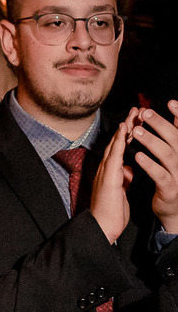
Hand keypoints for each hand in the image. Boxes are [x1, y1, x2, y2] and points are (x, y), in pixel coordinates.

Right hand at [91, 114, 135, 243]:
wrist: (102, 226)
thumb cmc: (111, 212)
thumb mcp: (120, 191)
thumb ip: (123, 178)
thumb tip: (128, 170)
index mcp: (111, 172)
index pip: (121, 148)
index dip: (129, 133)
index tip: (137, 120)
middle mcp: (106, 168)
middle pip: (118, 141)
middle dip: (128, 125)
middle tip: (137, 109)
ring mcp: (106, 170)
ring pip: (116, 144)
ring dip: (125, 127)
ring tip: (134, 113)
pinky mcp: (109, 176)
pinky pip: (115, 154)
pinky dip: (119, 140)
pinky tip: (124, 129)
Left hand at [130, 101, 177, 233]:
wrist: (172, 209)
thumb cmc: (170, 178)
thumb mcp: (171, 157)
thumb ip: (169, 139)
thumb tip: (167, 113)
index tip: (171, 102)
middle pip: (174, 138)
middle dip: (160, 124)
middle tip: (145, 113)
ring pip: (168, 154)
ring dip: (152, 141)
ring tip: (137, 131)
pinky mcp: (170, 188)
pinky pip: (161, 175)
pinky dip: (150, 164)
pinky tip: (138, 156)